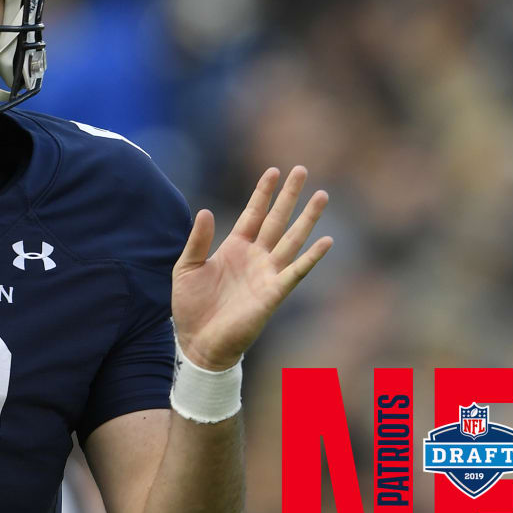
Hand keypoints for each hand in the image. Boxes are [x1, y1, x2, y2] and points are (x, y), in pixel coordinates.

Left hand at [172, 166, 332, 370]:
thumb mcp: (186, 267)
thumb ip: (198, 240)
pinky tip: (326, 241)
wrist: (197, 342)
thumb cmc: (191, 307)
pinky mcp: (273, 293)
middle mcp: (255, 257)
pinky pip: (296, 272)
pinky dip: (312, 257)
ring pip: (291, 239)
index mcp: (235, 247)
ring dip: (307, 218)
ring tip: (321, 195)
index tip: (273, 171)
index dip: (263, 193)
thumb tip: (206, 211)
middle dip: (289, 196)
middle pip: (276, 219)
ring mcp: (267, 273)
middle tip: (302, 170)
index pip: (253, 213)